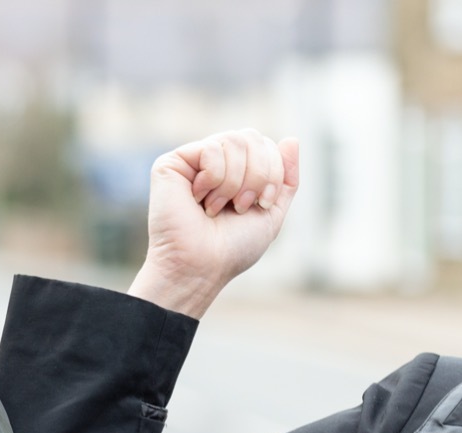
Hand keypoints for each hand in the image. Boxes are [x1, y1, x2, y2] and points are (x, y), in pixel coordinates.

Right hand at [127, 129, 299, 317]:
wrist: (200, 266)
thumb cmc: (232, 248)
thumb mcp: (271, 212)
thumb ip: (286, 177)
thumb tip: (291, 138)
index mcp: (236, 172)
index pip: (265, 144)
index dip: (273, 171)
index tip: (261, 204)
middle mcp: (213, 163)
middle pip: (251, 137)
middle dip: (258, 174)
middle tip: (241, 206)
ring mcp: (191, 162)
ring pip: (233, 140)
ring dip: (235, 181)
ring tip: (216, 208)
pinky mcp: (171, 164)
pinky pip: (211, 148)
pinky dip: (214, 178)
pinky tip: (198, 199)